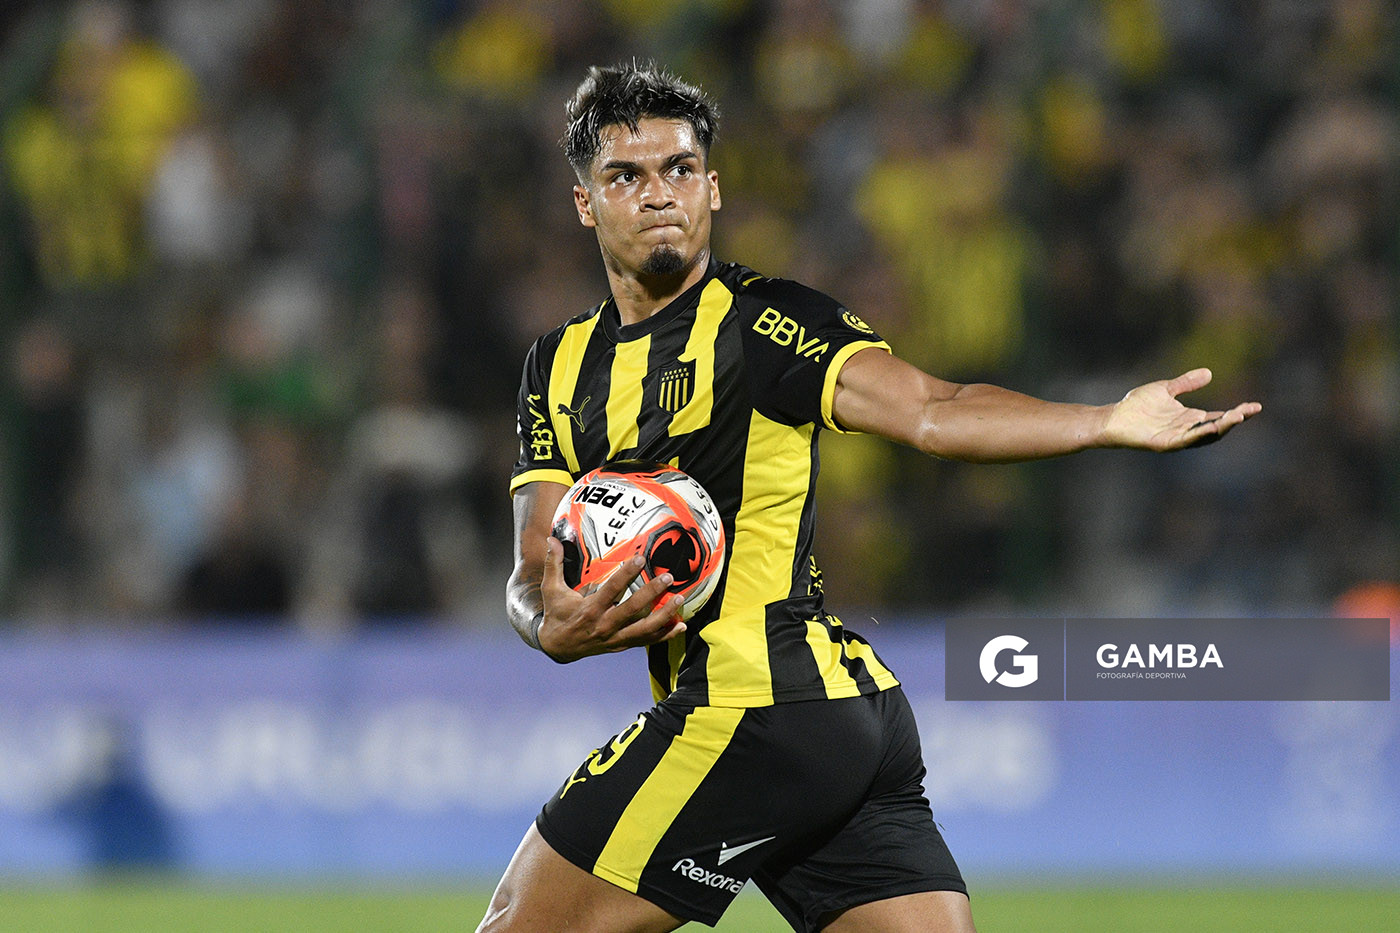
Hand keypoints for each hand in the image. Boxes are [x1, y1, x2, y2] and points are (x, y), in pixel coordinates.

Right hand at [537, 536, 685, 662]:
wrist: (557, 647)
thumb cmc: (556, 614)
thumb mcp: (552, 589)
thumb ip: (553, 563)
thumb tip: (551, 538)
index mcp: (589, 610)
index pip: (611, 591)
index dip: (626, 575)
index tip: (640, 559)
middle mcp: (604, 626)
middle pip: (632, 610)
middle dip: (652, 594)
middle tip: (668, 577)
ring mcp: (615, 638)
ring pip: (644, 629)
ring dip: (664, 615)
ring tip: (680, 599)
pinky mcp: (622, 645)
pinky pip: (646, 641)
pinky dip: (665, 635)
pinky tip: (681, 626)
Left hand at [1101, 368, 1260, 451]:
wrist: (1114, 417)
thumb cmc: (1137, 405)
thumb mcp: (1166, 389)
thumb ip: (1186, 383)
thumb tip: (1209, 373)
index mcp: (1190, 418)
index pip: (1220, 417)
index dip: (1238, 413)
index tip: (1255, 406)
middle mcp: (1187, 430)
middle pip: (1218, 428)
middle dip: (1234, 420)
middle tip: (1250, 411)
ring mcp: (1177, 438)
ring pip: (1205, 436)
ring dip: (1221, 427)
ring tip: (1237, 417)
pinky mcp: (1164, 444)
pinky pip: (1186, 440)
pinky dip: (1199, 434)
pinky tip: (1211, 426)